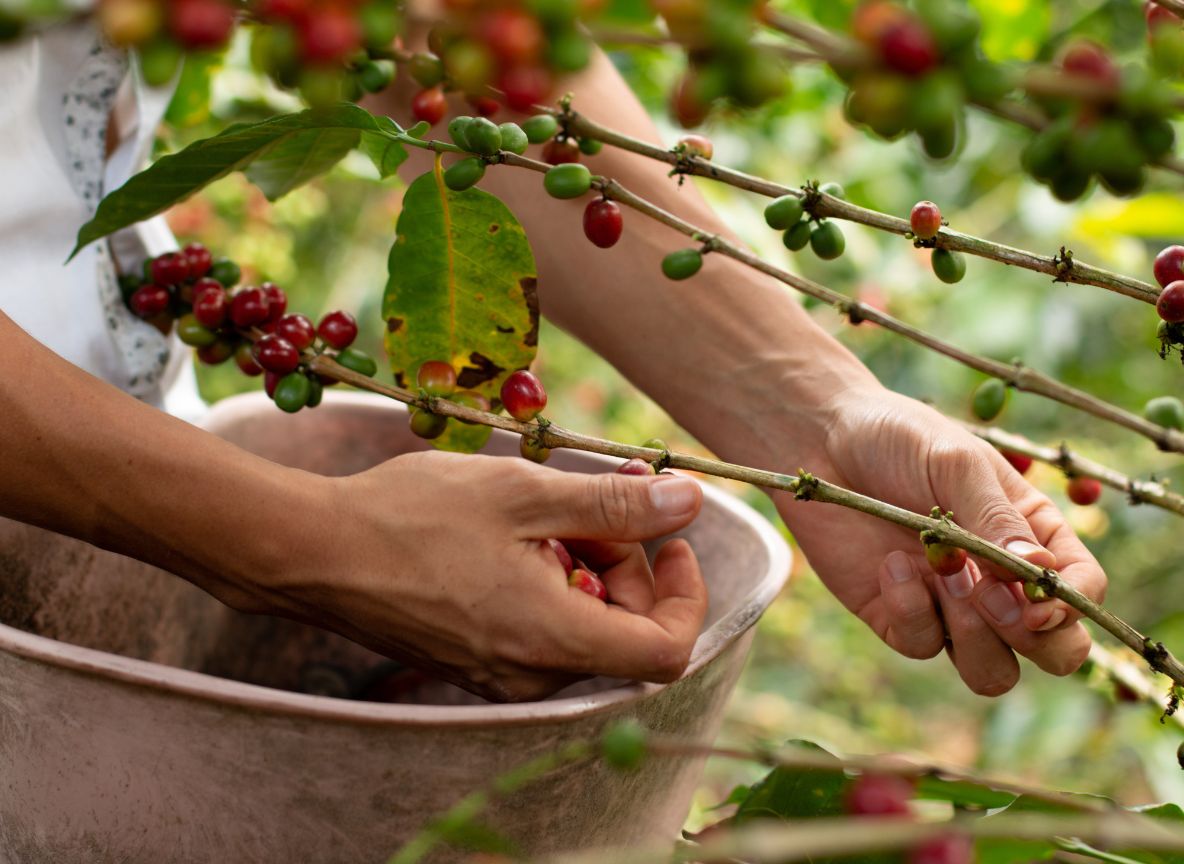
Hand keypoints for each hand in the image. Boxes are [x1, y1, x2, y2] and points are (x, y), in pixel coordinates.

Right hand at [249, 451, 707, 701]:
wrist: (314, 553)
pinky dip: (550, 583)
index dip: (685, 594)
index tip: (671, 540)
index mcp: (553, 639)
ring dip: (585, 566)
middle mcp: (532, 674)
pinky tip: (514, 536)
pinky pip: (541, 631)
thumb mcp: (525, 493)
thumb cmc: (412, 517)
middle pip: (623, 631)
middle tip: (593, 499)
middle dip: (626, 562)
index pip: (666, 649)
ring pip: (582, 627)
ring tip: (541, 510)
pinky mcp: (475, 664)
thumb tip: (690, 501)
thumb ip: (615, 503)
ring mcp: (501, 675)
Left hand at [775, 386, 1105, 695]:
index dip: (1071, 608)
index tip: (1036, 600)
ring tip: (943, 574)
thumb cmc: (899, 439)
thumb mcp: (956, 464)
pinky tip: (891, 565)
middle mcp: (997, 580)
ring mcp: (948, 605)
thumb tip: (1041, 573)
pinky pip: (921, 644)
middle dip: (1034, 640)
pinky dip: (911, 612)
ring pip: (991, 671)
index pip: (1081, 592)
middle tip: (990, 596)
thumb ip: (997, 520)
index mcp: (1031, 536)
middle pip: (1052, 651)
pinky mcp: (897, 615)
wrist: (822, 440)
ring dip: (975, 638)